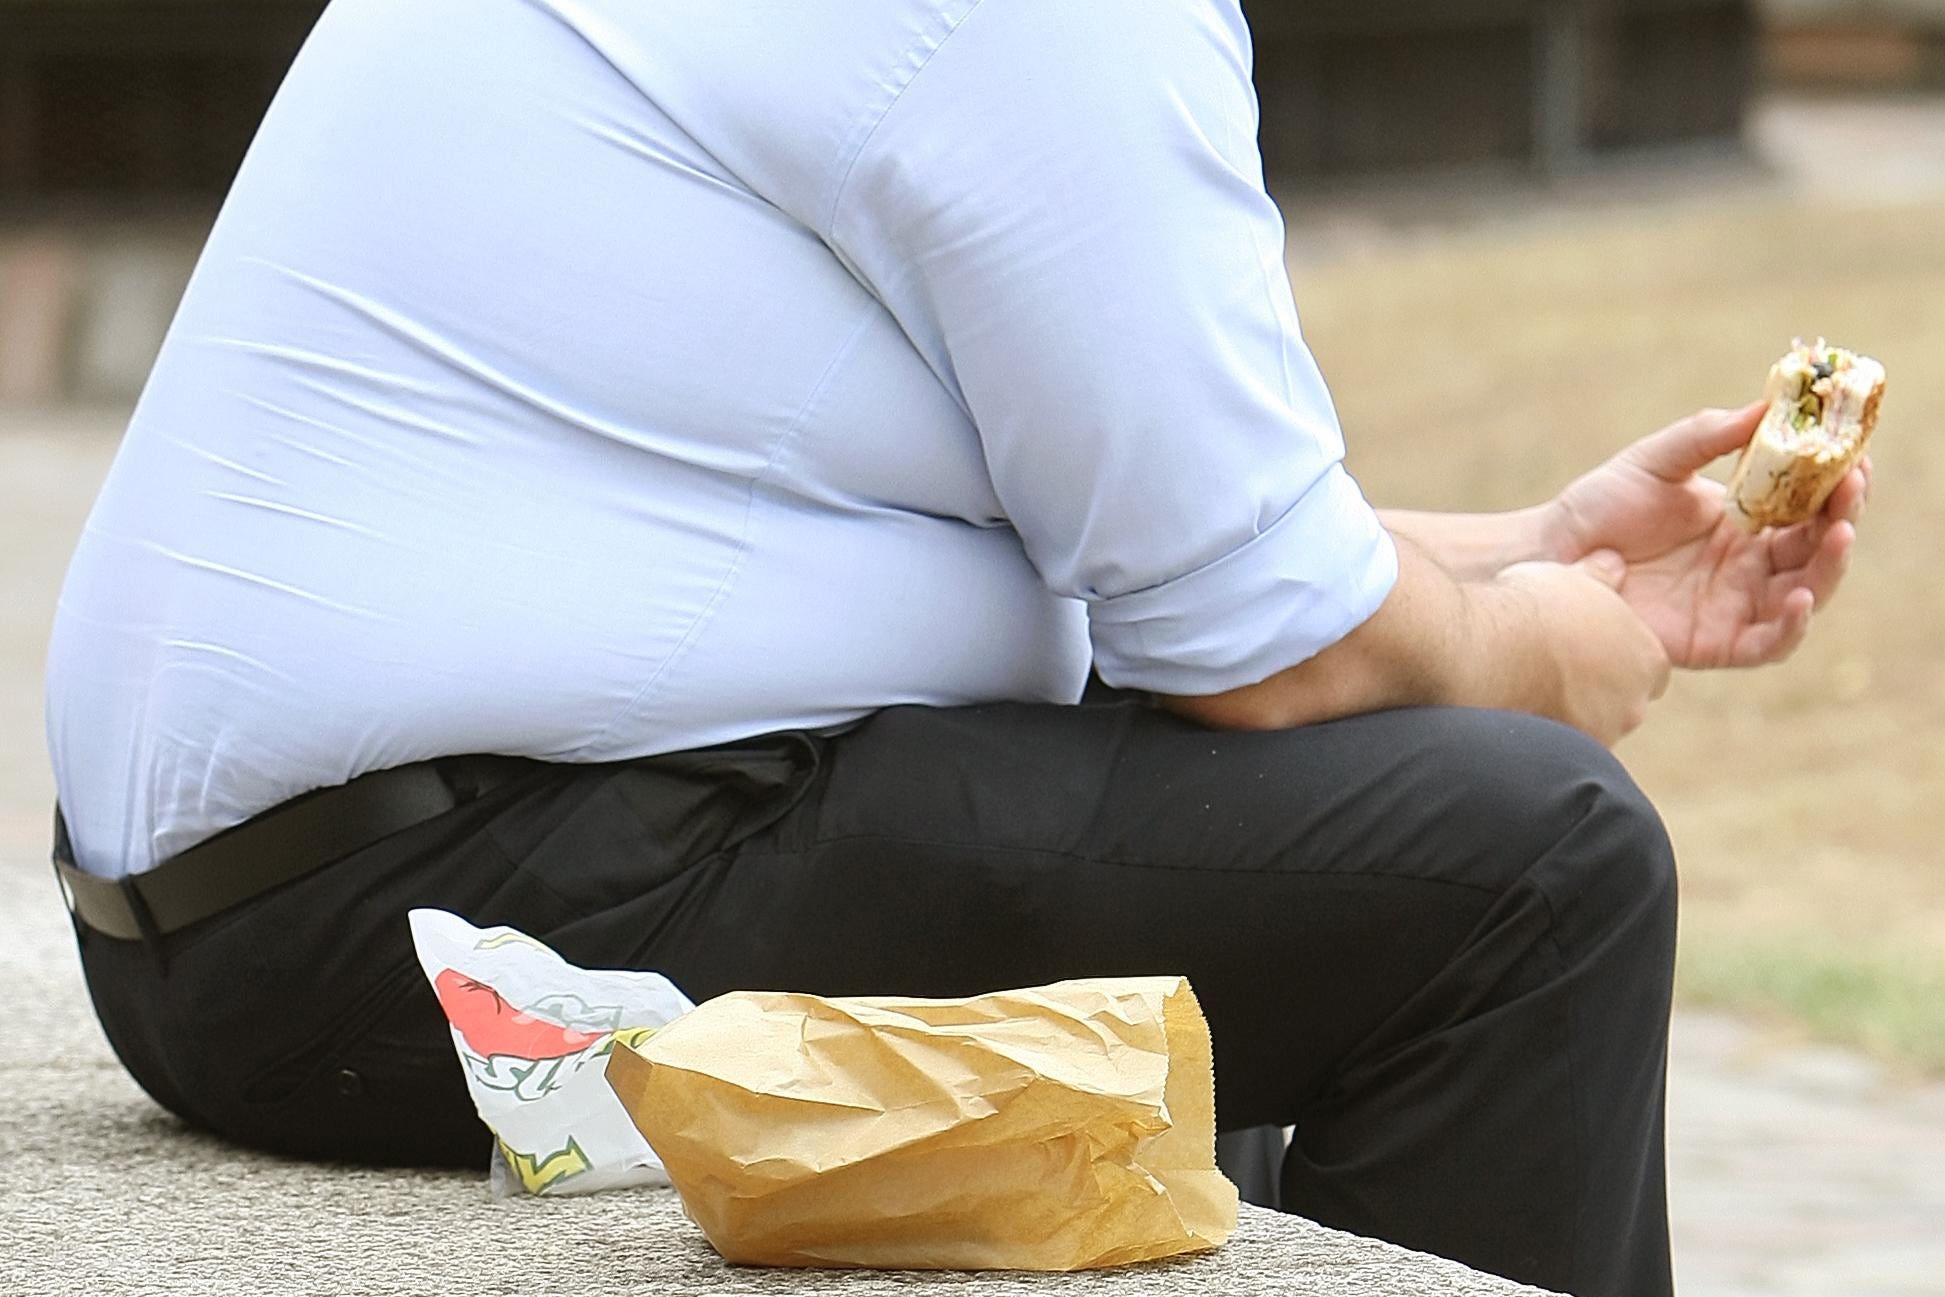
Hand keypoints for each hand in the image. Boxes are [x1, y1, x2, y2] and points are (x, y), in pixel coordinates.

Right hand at [1493, 554, 1671, 744]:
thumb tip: (1613, 563)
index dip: (1617, 658)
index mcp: (1649, 659)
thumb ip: (1601, 576)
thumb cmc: (1529, 608)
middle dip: (1596, 690)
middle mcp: (1634, 704)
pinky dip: (1543, 731)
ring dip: (1569, 713)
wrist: (1481, 649)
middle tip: (1554, 666)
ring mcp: (1599, 735)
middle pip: (1623, 702)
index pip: (1649, 668)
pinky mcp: (1563, 757)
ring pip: (1591, 727)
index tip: (1586, 648)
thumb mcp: (1572, 577)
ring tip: (1527, 686)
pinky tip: (1513, 709)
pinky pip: (1559, 748)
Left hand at [1539, 404, 1866, 669]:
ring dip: (1830, 568)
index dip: (1839, 485)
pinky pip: (1767, 644)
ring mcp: (1735, 606)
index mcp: (1747, 522)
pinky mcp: (1714, 643)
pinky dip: (1791, 626)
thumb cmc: (1602, 505)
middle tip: (1850, 488)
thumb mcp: (1657, 460)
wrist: (1551, 553)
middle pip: (1817, 549)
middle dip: (1842, 518)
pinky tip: (1798, 599)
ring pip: (1805, 594)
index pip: (1811, 505)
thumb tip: (1766, 405)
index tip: (1856, 457)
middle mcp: (1751, 566)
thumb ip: (1708, 435)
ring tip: (1837, 534)